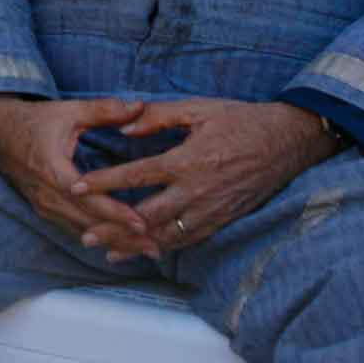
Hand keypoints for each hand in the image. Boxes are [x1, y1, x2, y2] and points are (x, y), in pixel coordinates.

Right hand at [0, 95, 155, 258]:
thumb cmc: (34, 120)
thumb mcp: (69, 111)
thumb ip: (105, 110)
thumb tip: (140, 106)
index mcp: (53, 170)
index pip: (88, 199)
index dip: (115, 213)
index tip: (142, 223)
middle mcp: (47, 195)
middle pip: (89, 224)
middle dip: (122, 237)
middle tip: (156, 248)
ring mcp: (43, 206)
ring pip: (82, 232)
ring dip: (113, 242)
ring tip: (144, 251)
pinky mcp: (44, 210)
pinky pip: (73, 230)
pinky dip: (98, 238)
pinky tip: (119, 244)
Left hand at [70, 99, 337, 255]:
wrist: (287, 141)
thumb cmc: (240, 119)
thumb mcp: (198, 109)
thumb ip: (158, 117)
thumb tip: (124, 128)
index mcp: (186, 159)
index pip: (136, 175)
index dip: (104, 183)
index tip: (76, 187)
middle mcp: (196, 190)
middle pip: (145, 216)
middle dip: (112, 227)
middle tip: (83, 235)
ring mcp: (211, 209)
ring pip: (165, 235)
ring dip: (134, 246)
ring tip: (106, 251)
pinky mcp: (223, 219)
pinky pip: (189, 240)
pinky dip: (164, 248)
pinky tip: (145, 253)